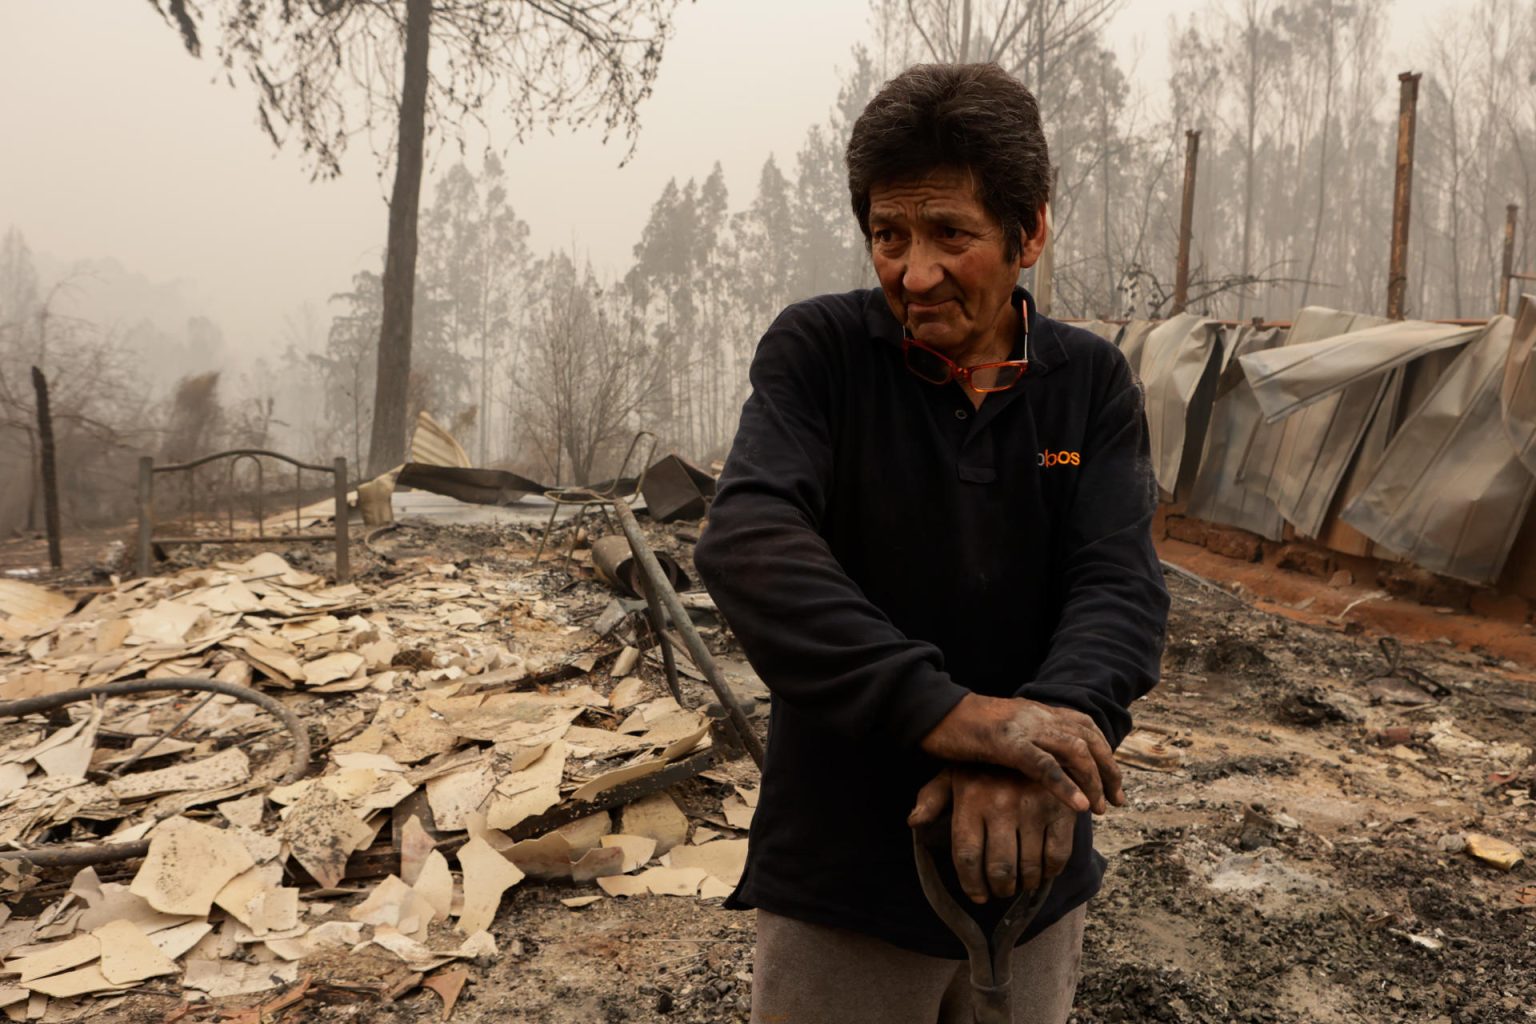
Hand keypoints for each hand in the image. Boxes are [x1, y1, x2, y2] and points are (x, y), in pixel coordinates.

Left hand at [908, 767, 1076, 903]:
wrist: (1035, 738)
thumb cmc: (988, 766)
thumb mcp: (954, 774)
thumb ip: (933, 798)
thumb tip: (913, 822)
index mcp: (971, 799)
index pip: (966, 856)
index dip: (971, 884)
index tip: (977, 895)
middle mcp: (1001, 804)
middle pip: (999, 869)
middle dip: (1000, 889)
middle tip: (1000, 891)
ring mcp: (1034, 808)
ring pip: (1029, 868)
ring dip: (1025, 884)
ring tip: (1020, 883)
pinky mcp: (1061, 810)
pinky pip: (1057, 856)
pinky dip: (1050, 872)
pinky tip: (1043, 870)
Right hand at [919, 694, 1122, 814]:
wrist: (928, 708)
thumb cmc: (959, 726)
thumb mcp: (1000, 732)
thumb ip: (1023, 745)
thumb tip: (1039, 768)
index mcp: (1037, 710)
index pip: (1085, 727)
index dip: (1105, 755)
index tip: (1114, 785)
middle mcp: (1037, 714)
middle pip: (1088, 738)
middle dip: (1107, 771)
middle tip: (1117, 801)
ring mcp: (1023, 726)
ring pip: (1074, 750)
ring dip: (1092, 780)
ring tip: (1100, 808)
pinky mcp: (1006, 742)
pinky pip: (1044, 765)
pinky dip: (1065, 785)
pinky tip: (1079, 806)